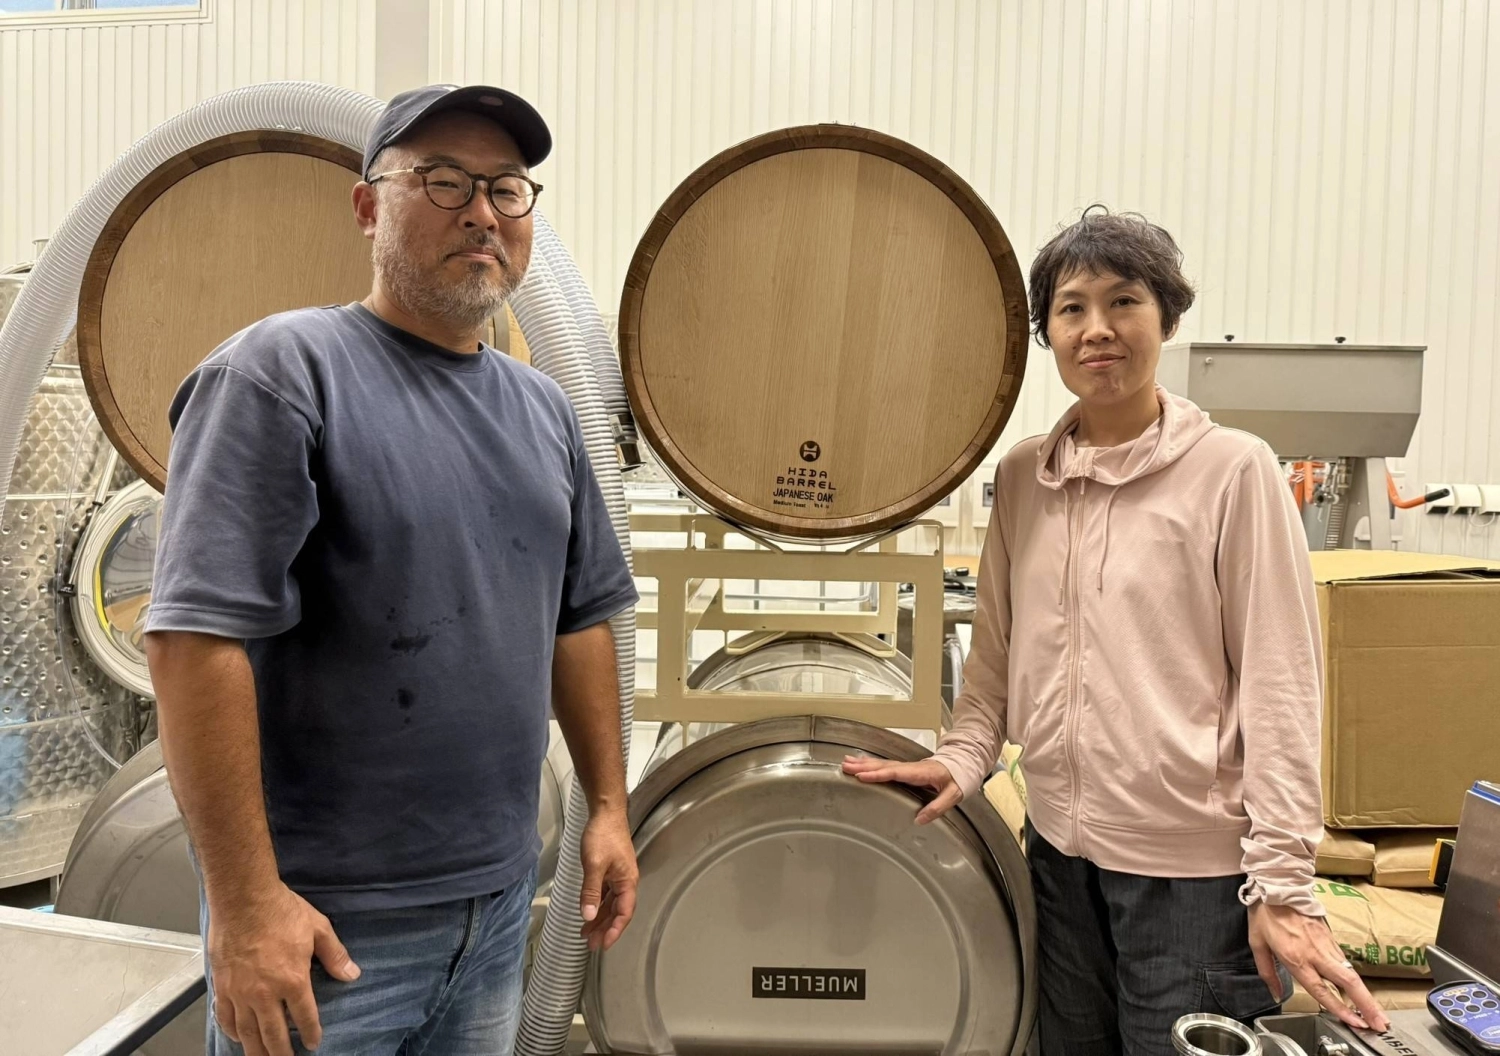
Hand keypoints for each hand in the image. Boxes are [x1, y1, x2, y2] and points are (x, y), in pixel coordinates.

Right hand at [207, 881, 358, 1055]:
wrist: (243, 898)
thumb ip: (334, 955)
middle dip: (282, 1053)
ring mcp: (240, 992)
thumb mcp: (318, 928)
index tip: (314, 1044)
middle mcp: (265, 993)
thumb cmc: (281, 910)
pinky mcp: (222, 985)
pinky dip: (232, 1031)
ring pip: (248, 1033)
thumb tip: (351, 974)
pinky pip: (225, 1017)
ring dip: (257, 1050)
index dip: (311, 1034)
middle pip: (274, 1034)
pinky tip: (238, 1037)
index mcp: (293, 980)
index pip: (305, 1017)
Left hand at [579, 807, 638, 951]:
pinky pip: (605, 894)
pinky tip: (588, 911)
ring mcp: (618, 876)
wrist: (605, 813)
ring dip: (599, 919)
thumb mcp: (595, 864)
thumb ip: (591, 891)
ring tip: (586, 933)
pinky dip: (597, 905)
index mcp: (627, 882)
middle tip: (591, 945)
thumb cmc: (604, 835)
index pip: (624, 913)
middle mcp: (625, 881)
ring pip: (610, 904)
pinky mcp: (610, 871)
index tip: (604, 944)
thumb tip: (588, 915)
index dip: (614, 930)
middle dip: (605, 929)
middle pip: (617, 912)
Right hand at [840, 754, 960, 823]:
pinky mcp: (906, 769)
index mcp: (921, 773)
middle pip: (884, 766)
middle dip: (864, 766)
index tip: (862, 775)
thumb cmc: (957, 780)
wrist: (962, 765)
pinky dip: (871, 764)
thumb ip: (937, 807)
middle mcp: (911, 767)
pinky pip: (886, 766)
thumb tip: (919, 820)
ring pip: (883, 764)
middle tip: (846, 766)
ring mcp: (907, 767)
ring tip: (846, 762)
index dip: (878, 774)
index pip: (896, 773)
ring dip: (864, 763)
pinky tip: (861, 764)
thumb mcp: (953, 795)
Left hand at [1248, 901, 1388, 1032]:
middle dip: (1367, 1005)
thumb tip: (1274, 993)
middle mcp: (1316, 953)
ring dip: (1366, 994)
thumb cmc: (1265, 914)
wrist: (1278, 885)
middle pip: (1348, 982)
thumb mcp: (1257, 944)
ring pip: (1351, 972)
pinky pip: (1344, 961)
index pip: (1321, 990)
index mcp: (1296, 957)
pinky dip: (1354, 978)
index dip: (1340, 1009)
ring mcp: (1326, 944)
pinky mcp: (1330, 936)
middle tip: (1381, 1023)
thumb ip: (1267, 972)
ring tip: (1377, 1013)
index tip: (1355, 1023)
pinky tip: (1359, 990)